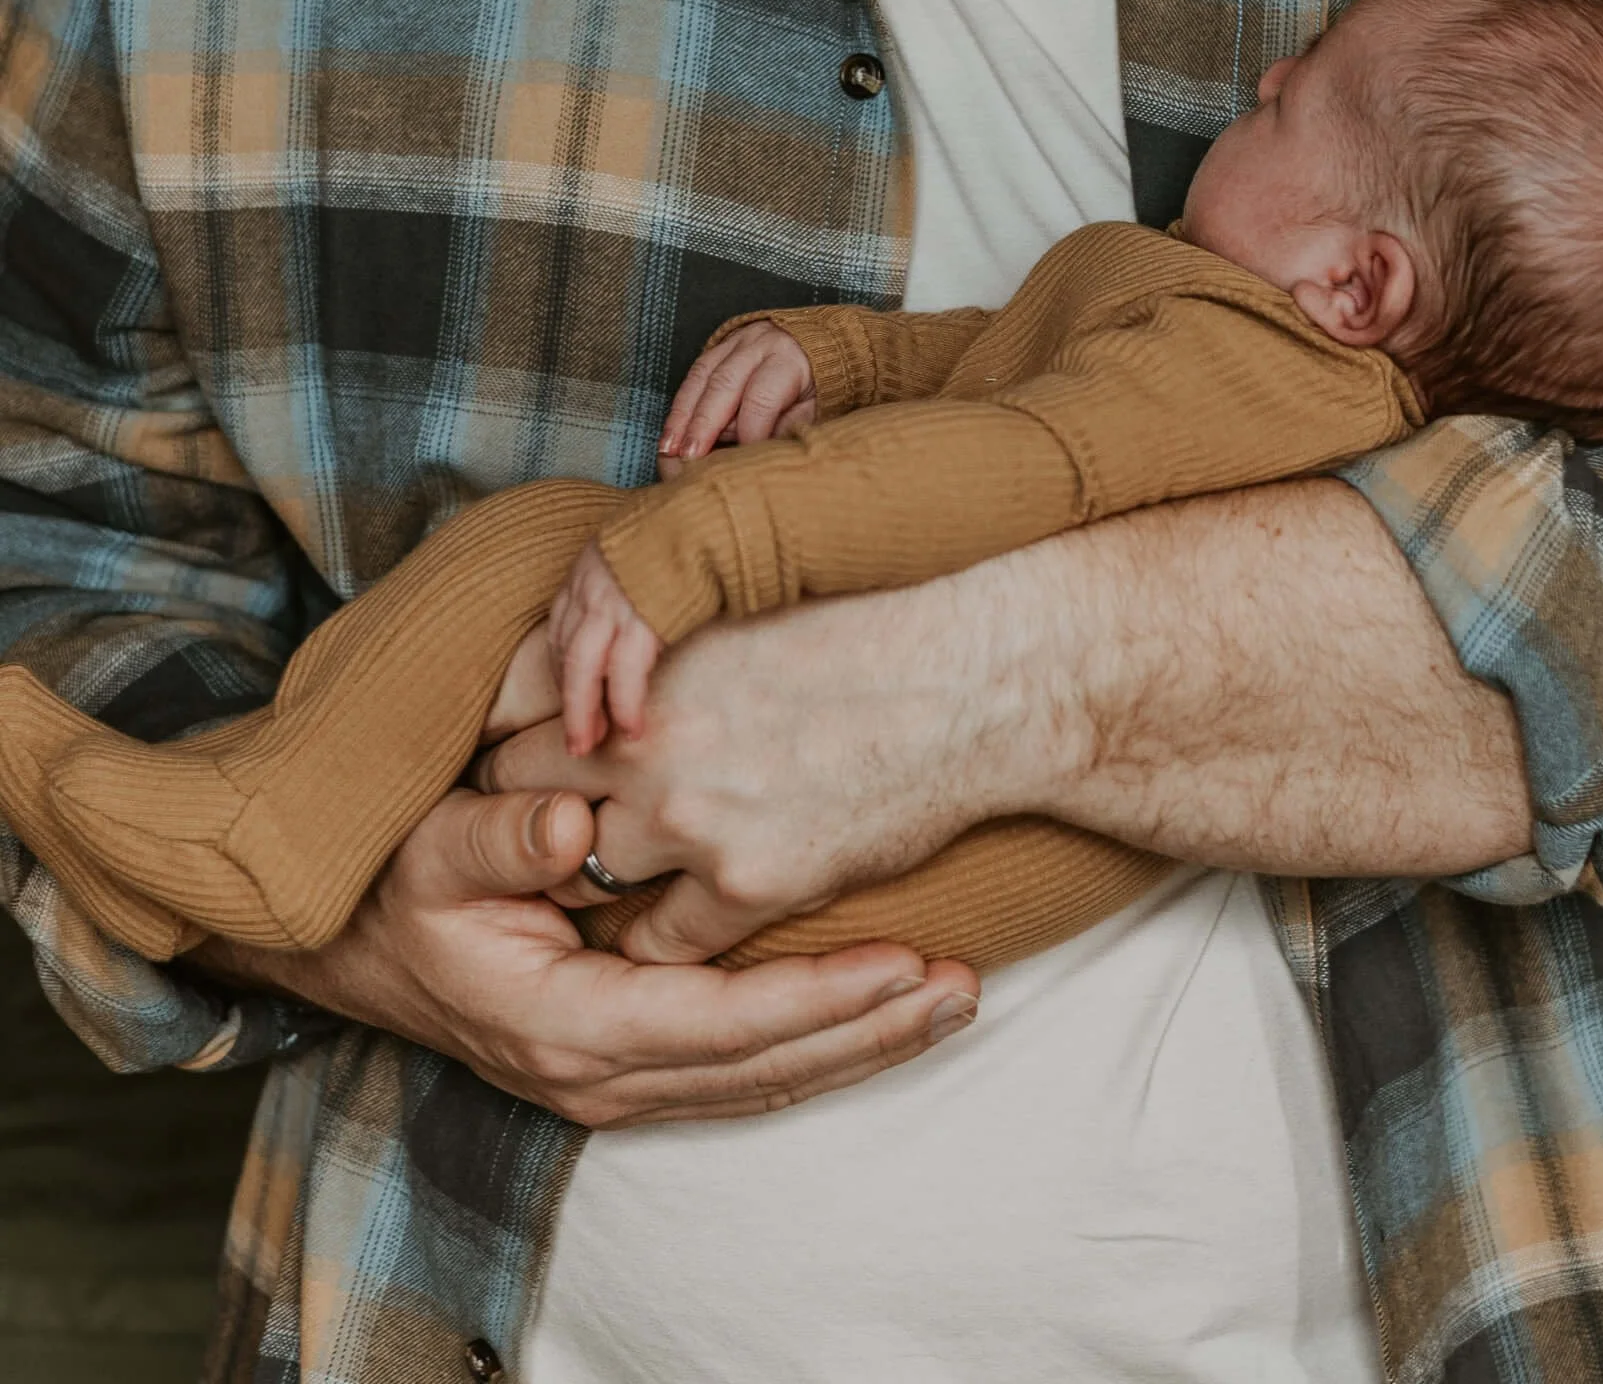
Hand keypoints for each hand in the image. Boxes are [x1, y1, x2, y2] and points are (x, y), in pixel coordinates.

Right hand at [196, 784, 977, 1125]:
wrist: (343, 949)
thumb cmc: (393, 886)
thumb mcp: (431, 846)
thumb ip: (501, 836)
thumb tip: (575, 817)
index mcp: (563, 1021)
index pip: (719, 1023)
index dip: (815, 997)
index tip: (902, 958)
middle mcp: (597, 1072)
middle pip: (761, 1068)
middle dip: (869, 1030)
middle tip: (963, 985)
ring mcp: (611, 1082)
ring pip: (760, 1081)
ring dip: (858, 1045)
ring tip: (949, 1000)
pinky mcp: (623, 1069)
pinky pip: (739, 1074)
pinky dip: (813, 1049)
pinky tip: (873, 1018)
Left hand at [479, 576, 1043, 962]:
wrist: (976, 672)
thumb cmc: (868, 613)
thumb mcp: (738, 594)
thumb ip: (651, 624)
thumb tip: (596, 633)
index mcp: (638, 653)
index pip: (506, 702)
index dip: (494, 728)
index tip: (492, 749)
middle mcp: (649, 738)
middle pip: (524, 794)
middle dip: (521, 808)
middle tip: (526, 821)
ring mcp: (696, 818)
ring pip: (583, 876)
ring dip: (581, 878)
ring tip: (583, 875)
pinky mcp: (754, 883)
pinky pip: (661, 943)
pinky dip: (655, 941)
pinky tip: (668, 918)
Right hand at [663, 320, 816, 461]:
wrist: (822, 341)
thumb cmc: (820, 383)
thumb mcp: (818, 406)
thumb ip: (790, 427)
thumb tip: (757, 452)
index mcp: (789, 358)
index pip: (762, 398)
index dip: (750, 432)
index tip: (742, 464)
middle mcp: (759, 344)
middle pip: (724, 385)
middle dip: (703, 425)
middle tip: (688, 459)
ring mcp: (737, 342)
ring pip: (701, 378)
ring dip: (682, 416)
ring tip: (669, 449)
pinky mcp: (721, 346)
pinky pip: (694, 374)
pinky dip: (680, 405)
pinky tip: (672, 432)